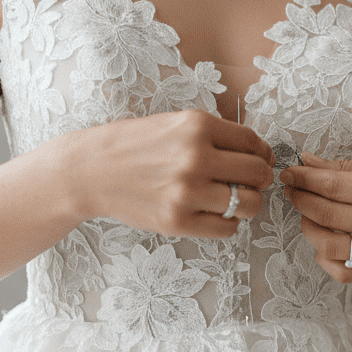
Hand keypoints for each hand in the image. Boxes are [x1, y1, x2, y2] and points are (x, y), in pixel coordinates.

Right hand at [60, 109, 275, 237]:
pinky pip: (227, 228)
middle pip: (258, 174)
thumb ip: (214, 135)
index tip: (258, 160)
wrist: (89, 171)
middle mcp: (196, 157)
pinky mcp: (178, 222)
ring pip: (249, 204)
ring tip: (232, 199)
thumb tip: (259, 152)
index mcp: (197, 126)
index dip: (262, 154)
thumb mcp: (175, 124)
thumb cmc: (135, 146)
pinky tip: (212, 213)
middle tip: (249, 182)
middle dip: (260, 179)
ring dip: (247, 203)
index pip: (254, 143)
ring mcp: (187, 192)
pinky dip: (228, 223)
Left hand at [281, 152, 351, 281]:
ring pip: (328, 245)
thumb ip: (348, 166)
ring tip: (307, 214)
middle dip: (300, 199)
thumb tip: (307, 162)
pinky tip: (323, 242)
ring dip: (308, 228)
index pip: (333, 185)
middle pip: (326, 213)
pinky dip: (325, 259)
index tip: (288, 173)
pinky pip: (343, 273)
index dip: (304, 179)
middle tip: (291, 190)